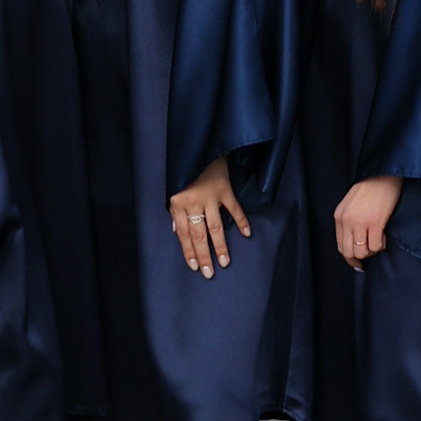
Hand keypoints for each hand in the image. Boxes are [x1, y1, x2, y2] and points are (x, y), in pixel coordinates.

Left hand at [170, 156, 250, 277]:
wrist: (198, 147)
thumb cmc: (184, 172)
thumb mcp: (174, 190)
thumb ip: (176, 212)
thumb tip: (177, 232)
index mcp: (178, 203)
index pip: (183, 233)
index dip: (188, 251)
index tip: (194, 267)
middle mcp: (193, 202)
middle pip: (199, 234)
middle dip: (203, 255)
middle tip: (209, 273)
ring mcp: (210, 196)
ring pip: (215, 226)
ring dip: (220, 246)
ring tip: (225, 262)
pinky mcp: (225, 189)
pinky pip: (234, 208)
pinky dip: (241, 221)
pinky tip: (246, 234)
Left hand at [334, 174, 402, 266]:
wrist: (383, 174)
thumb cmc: (370, 188)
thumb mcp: (351, 204)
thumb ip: (348, 221)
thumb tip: (354, 243)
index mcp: (339, 216)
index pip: (340, 246)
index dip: (350, 258)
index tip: (358, 263)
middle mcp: (346, 220)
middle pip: (349, 252)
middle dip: (360, 258)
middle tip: (370, 254)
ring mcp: (360, 222)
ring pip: (362, 252)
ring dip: (372, 251)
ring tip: (378, 240)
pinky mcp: (375, 222)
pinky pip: (375, 246)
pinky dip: (381, 246)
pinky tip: (383, 236)